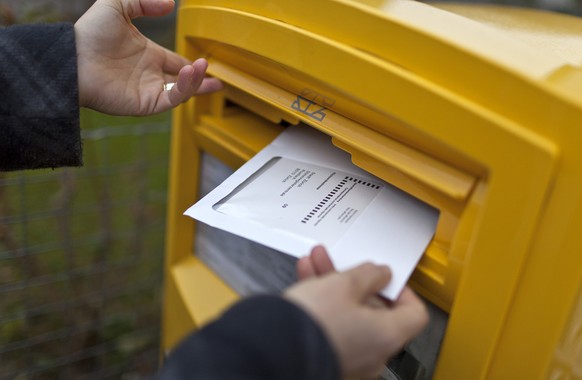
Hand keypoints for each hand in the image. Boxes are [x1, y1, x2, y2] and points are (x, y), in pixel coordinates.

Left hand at [74, 0, 221, 115]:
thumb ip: (142, 1)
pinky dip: (185, 89)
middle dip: (201, 82)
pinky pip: (172, 100)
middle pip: (183, 82)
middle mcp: (150, 76)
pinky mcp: (145, 104)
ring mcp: (148, 91)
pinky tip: (190, 73)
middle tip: (217, 80)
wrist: (73, 57)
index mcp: (148, 56)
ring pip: (181, 92)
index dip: (192, 65)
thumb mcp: (118, 5)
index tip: (207, 62)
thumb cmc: (90, 33)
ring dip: (196, 82)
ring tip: (203, 69)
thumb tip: (170, 4)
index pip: (177, 63)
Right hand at [286, 246, 428, 378]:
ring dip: (333, 285)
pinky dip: (322, 304)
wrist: (274, 348)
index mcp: (387, 336)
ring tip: (316, 262)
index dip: (401, 289)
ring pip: (348, 315)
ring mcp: (349, 358)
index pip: (413, 312)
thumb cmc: (313, 322)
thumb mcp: (344, 284)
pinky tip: (306, 278)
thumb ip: (368, 275)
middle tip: (340, 263)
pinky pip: (331, 326)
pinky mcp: (326, 357)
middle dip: (354, 281)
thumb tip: (380, 273)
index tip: (384, 276)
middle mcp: (372, 353)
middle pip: (374, 311)